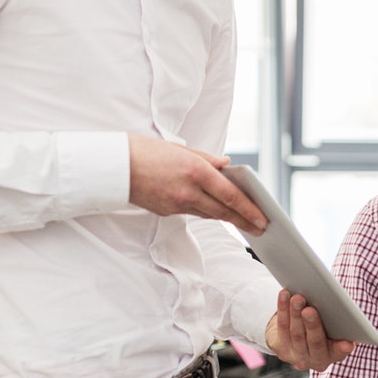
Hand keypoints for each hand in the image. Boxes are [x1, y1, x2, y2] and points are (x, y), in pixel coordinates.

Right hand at [127, 135, 266, 229]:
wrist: (114, 166)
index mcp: (195, 171)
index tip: (263, 217)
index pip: (230, 195)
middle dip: (245, 221)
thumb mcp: (181, 149)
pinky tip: (216, 212)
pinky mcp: (166, 212)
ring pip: (209, 214)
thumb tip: (227, 165)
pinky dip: (206, 212)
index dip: (249, 208)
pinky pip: (193, 212)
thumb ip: (207, 159)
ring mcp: (177, 204)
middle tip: (261, 228)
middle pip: (223, 211)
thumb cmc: (146, 151)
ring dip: (227, 218)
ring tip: (244, 222)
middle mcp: (188, 191)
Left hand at [266, 291, 355, 370]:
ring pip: (296, 332)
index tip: (348, 344)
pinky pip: (282, 326)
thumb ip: (339, 325)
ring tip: (297, 298)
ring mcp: (296, 356)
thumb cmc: (322, 330)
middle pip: (314, 341)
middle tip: (310, 310)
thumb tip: (342, 309)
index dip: (342, 349)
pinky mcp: (281, 348)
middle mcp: (315, 360)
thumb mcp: (334, 330)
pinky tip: (284, 296)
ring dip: (295, 313)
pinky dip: (283, 309)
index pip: (338, 352)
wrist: (297, 339)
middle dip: (312, 324)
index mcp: (333, 355)